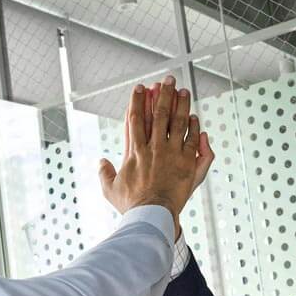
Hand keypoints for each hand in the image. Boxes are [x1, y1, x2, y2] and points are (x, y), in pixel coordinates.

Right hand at [99, 76, 214, 231]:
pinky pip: (192, 141)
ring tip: (182, 91)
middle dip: (162, 95)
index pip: (135, 120)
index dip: (137, 101)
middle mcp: (154, 148)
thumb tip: (101, 161)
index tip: (140, 88)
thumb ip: (104, 173)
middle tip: (166, 80)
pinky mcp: (186, 164)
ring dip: (181, 105)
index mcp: (134, 152)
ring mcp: (172, 154)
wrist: (152, 215)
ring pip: (178, 123)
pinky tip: (194, 118)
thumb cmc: (132, 205)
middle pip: (159, 115)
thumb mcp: (110, 189)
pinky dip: (194, 128)